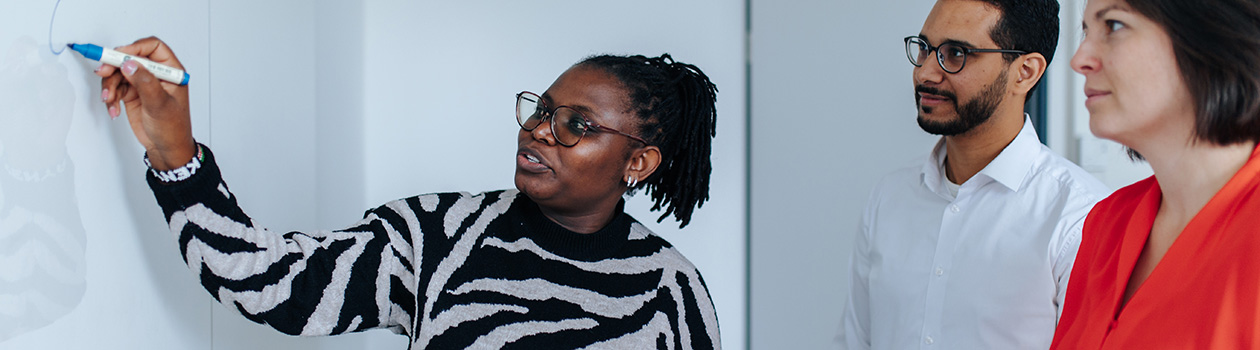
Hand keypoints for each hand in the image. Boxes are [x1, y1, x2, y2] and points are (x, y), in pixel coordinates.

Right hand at [97, 36, 194, 170]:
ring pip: (119, 73)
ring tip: (109, 100)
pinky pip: (115, 87)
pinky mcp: (131, 93)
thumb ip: (145, 83)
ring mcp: (142, 83)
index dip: (135, 48)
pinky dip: (110, 97)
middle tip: (103, 73)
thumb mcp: (160, 105)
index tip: (120, 56)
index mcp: (172, 71)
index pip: (153, 47)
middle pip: (130, 58)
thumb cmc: (173, 128)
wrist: (165, 148)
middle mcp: (156, 74)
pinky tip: (113, 109)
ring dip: (110, 85)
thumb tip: (130, 64)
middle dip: (114, 66)